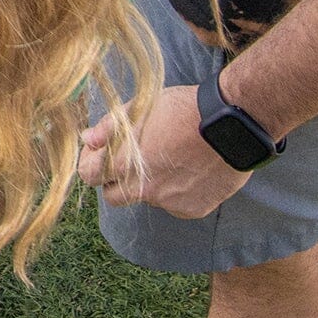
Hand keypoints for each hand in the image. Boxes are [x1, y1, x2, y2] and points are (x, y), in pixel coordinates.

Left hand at [80, 84, 250, 219]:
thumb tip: (88, 139)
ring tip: (168, 157)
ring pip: (147, 198)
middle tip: (128, 159)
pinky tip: (188, 168)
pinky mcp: (193, 210)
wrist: (229, 126)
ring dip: (148, 183)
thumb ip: (109, 127)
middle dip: (114, 181)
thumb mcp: (140, 107)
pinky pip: (173, 204)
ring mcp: (170, 203)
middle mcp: (146, 189)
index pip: (89, 176)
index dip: (91, 162)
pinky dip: (175, 190)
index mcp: (127, 162)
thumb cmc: (182, 109)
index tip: (100, 152)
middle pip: (113, 197)